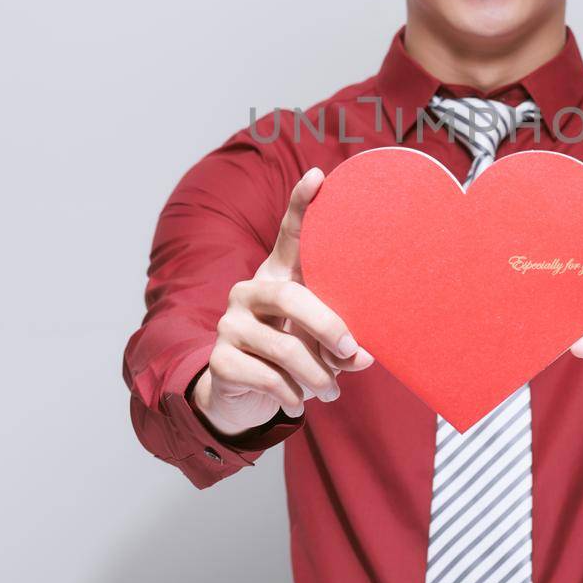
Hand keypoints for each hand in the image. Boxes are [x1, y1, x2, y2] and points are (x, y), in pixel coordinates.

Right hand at [192, 166, 373, 437]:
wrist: (241, 400)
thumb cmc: (291, 359)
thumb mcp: (318, 345)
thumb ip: (342, 346)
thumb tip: (362, 356)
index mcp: (278, 278)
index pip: (289, 235)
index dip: (301, 204)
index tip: (319, 176)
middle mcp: (249, 291)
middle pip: (291, 296)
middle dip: (328, 326)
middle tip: (353, 353)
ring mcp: (230, 323)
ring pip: (284, 346)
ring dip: (316, 376)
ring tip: (331, 393)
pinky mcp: (221, 359)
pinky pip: (268, 376)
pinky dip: (292, 395)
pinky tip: (299, 406)